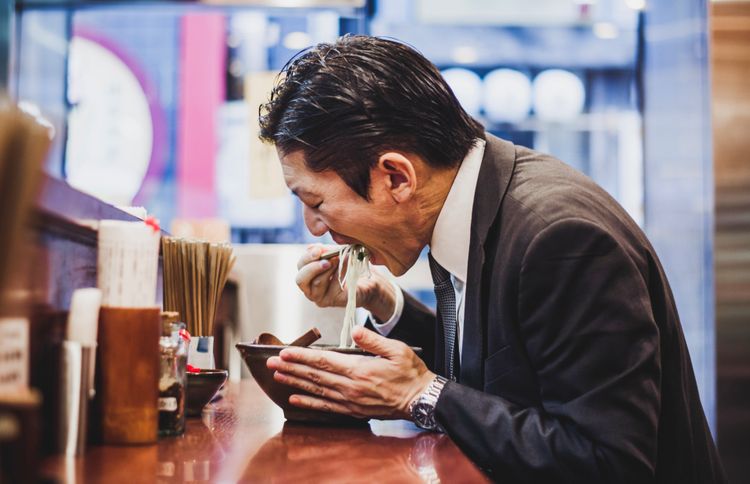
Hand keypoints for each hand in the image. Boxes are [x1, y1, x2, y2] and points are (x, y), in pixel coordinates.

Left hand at [266, 326, 435, 418]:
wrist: (421, 399)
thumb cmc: (410, 373)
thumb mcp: (397, 350)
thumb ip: (373, 341)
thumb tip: (354, 331)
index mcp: (359, 370)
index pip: (323, 361)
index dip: (301, 357)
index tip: (284, 352)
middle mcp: (350, 387)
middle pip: (314, 376)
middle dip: (291, 368)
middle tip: (271, 363)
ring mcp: (350, 400)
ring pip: (316, 390)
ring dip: (295, 382)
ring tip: (277, 376)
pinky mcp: (353, 410)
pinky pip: (325, 406)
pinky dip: (308, 402)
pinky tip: (294, 399)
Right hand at [295, 244, 396, 320]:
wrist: (369, 281)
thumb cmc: (350, 266)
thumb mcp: (336, 254)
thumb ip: (324, 251)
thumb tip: (315, 248)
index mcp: (308, 274)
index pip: (300, 265)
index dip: (308, 256)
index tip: (319, 249)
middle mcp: (310, 288)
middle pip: (301, 279)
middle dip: (313, 267)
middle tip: (327, 260)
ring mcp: (320, 297)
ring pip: (318, 282)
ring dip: (330, 268)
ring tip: (341, 259)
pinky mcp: (333, 301)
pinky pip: (333, 287)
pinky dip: (341, 274)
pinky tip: (350, 266)